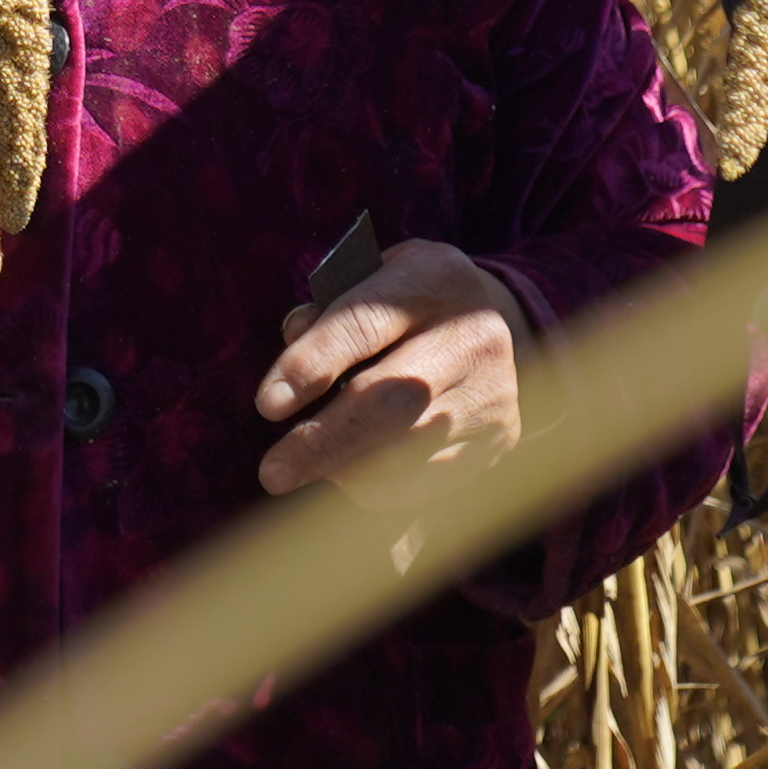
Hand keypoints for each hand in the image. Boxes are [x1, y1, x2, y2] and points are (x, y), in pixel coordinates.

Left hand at [255, 240, 525, 496]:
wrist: (497, 320)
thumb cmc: (410, 302)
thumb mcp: (372, 278)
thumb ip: (326, 317)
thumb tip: (288, 381)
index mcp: (432, 279)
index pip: (364, 323)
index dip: (313, 365)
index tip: (268, 404)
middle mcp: (472, 336)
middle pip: (392, 398)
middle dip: (324, 441)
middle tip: (274, 472)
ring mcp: (492, 391)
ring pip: (410, 449)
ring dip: (346, 468)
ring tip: (307, 468)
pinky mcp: (499, 438)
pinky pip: (431, 481)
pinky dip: (380, 489)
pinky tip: (351, 477)